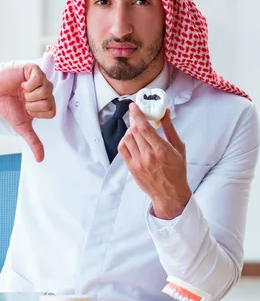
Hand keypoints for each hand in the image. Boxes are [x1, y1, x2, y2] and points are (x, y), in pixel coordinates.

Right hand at [0, 64, 55, 161]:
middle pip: (48, 101)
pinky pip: (38, 79)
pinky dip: (28, 85)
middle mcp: (46, 91)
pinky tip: (22, 84)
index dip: (36, 112)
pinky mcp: (33, 70)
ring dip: (29, 94)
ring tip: (21, 91)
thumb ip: (34, 141)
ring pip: (44, 91)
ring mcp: (41, 79)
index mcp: (46, 103)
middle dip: (31, 104)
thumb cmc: (8, 107)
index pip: (51, 111)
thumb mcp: (22, 127)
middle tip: (23, 99)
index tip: (26, 108)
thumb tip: (40, 159)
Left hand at [117, 103, 191, 218]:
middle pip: (134, 131)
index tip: (134, 106)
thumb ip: (170, 128)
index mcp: (161, 150)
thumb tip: (165, 112)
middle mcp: (148, 156)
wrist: (170, 193)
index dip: (137, 114)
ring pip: (127, 138)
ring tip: (137, 128)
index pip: (144, 127)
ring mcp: (138, 163)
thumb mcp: (178, 148)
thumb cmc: (177, 170)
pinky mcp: (131, 168)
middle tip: (137, 114)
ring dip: (130, 130)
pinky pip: (122, 149)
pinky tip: (131, 139)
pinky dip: (125, 140)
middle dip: (134, 119)